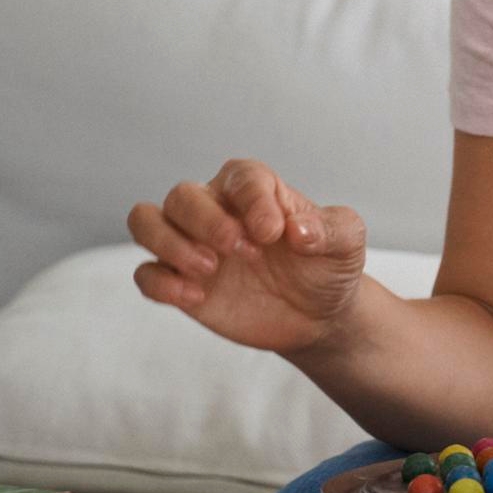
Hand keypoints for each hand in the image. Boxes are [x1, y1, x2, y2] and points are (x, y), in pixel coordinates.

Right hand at [127, 158, 368, 355]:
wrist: (317, 315)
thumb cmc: (327, 267)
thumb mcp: (347, 243)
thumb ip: (332, 228)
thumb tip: (299, 230)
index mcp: (257, 191)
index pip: (241, 176)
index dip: (253, 201)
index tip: (274, 233)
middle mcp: (217, 210)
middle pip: (182, 195)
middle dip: (206, 221)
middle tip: (244, 251)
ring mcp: (192, 245)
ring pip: (146, 221)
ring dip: (169, 242)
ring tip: (210, 269)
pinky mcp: (178, 281)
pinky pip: (145, 273)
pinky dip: (161, 282)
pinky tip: (198, 297)